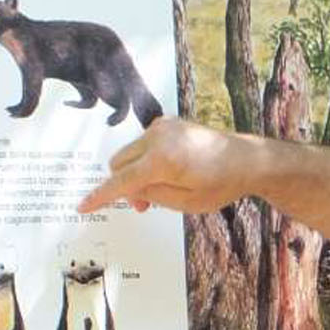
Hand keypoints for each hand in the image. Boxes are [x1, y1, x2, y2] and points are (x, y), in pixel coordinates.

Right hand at [76, 116, 253, 214]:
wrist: (246, 159)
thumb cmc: (220, 184)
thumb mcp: (184, 203)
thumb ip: (150, 195)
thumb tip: (128, 190)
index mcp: (162, 160)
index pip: (121, 181)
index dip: (101, 197)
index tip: (83, 206)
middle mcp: (158, 137)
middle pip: (118, 164)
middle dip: (124, 186)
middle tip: (144, 205)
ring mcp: (162, 126)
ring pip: (128, 153)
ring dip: (134, 173)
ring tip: (158, 189)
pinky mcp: (166, 122)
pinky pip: (142, 144)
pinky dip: (144, 159)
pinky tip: (165, 171)